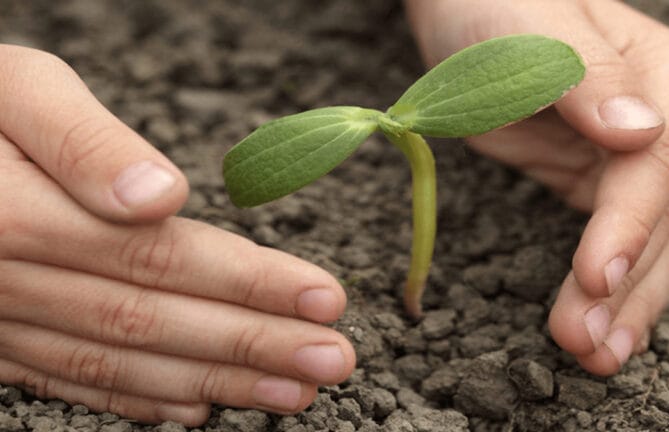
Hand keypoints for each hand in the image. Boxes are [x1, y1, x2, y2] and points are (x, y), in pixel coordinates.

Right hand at [0, 45, 354, 424]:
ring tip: (294, 392)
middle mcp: (11, 283)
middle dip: (253, 345)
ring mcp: (1, 321)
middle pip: (154, 321)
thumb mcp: (12, 89)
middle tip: (334, 360)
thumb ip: (81, 141)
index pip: (161, 258)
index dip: (250, 283)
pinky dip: (140, 398)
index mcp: (19, 217)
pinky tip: (198, 408)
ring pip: (122, 362)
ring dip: (216, 382)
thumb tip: (158, 195)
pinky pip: (72, 379)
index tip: (326, 298)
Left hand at [406, 0, 668, 373]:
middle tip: (584, 346)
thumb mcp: (535, 31)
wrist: (472, 9)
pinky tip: (601, 329)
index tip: (595, 279)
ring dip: (625, 307)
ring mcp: (644, 159)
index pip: (654, 170)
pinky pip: (620, 243)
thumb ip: (585, 78)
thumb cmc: (498, 6)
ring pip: (650, 246)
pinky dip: (612, 289)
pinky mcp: (605, 181)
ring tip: (595, 358)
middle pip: (660, 220)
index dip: (627, 229)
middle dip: (624, 288)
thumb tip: (643, 132)